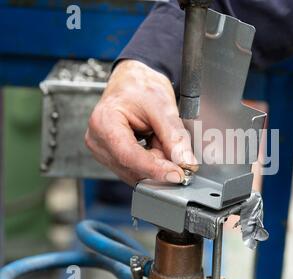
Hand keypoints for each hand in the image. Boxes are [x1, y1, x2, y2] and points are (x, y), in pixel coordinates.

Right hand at [85, 60, 197, 185]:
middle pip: (132, 167)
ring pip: (135, 172)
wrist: (133, 81)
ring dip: (155, 163)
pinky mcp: (111, 157)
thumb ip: (175, 137)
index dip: (155, 169)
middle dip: (158, 164)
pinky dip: (151, 162)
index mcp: (104, 122)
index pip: (129, 156)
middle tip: (176, 149)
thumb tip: (186, 163)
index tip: (177, 174)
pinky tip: (153, 144)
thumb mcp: (163, 107)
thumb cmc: (141, 87)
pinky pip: (135, 170)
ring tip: (159, 138)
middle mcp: (97, 140)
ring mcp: (102, 150)